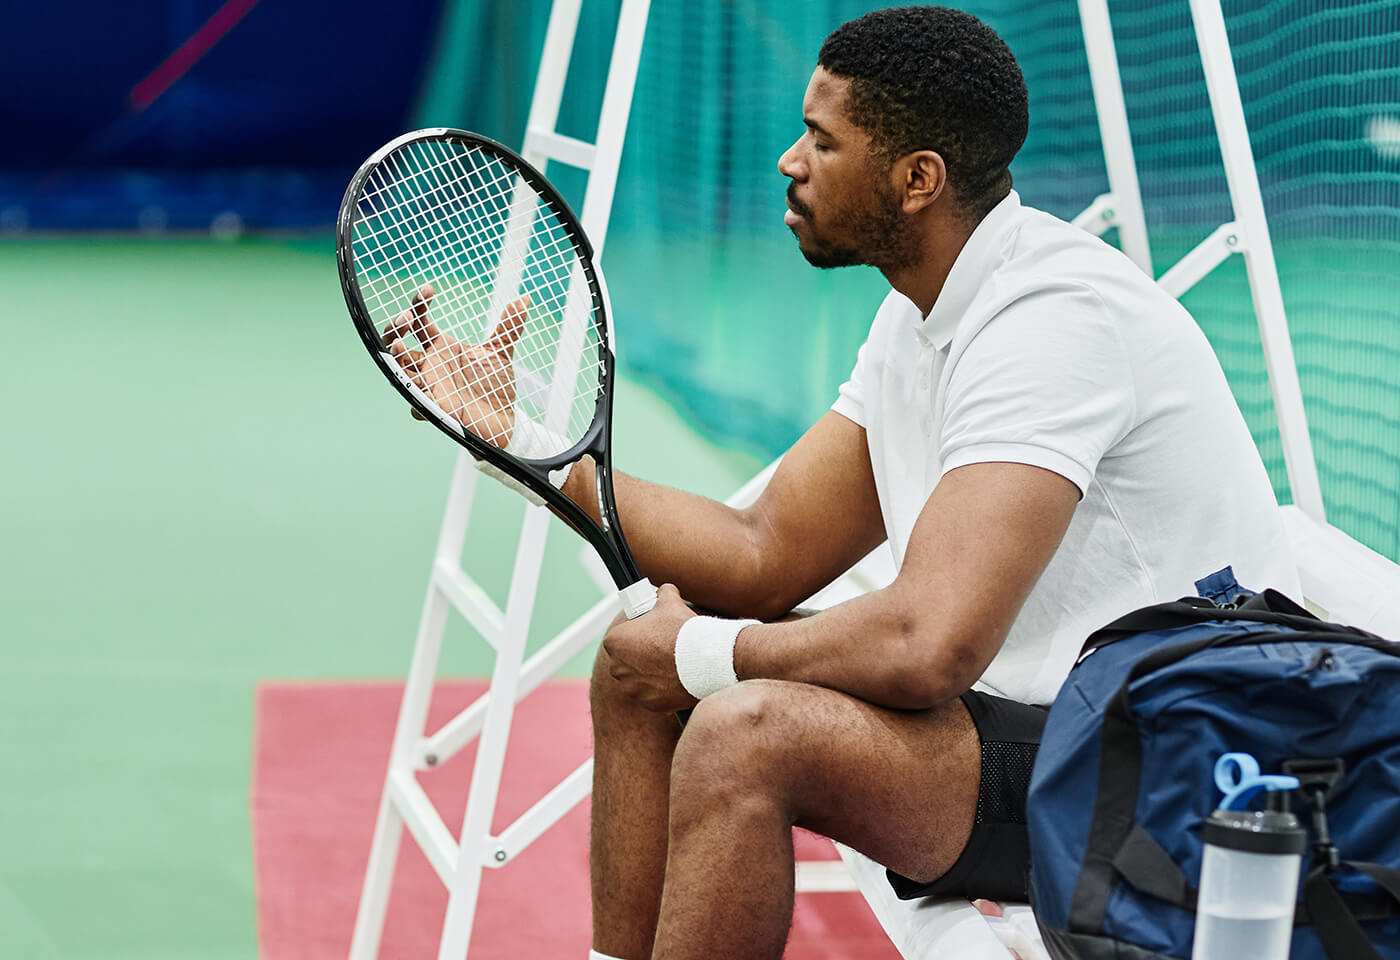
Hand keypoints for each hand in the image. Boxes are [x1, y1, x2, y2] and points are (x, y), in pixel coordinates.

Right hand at [382, 283, 528, 447]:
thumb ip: (509, 326)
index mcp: (441, 348)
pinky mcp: (434, 409)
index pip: (420, 321)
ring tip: (399, 345)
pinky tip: (422, 388)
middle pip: (398, 343)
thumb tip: (524, 300)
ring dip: (395, 357)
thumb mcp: (501, 351)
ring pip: (398, 371)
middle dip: (395, 328)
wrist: (503, 418)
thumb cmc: (494, 385)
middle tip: (406, 319)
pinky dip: (415, 395)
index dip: (418, 304)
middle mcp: (430, 365)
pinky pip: (416, 405)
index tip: (428, 289)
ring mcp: (429, 386)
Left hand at [601, 583, 699, 712]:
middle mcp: (617, 668)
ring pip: (638, 680)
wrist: (706, 659)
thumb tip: (664, 591)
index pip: (619, 636)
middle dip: (640, 655)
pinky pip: (652, 696)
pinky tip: (676, 677)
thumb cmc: (683, 629)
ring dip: (649, 673)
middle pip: (625, 660)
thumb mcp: (670, 601)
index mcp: (614, 642)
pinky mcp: (650, 704)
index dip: (634, 633)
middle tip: (660, 647)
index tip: (648, 632)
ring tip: (670, 662)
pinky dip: (661, 690)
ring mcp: (633, 689)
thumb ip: (662, 593)